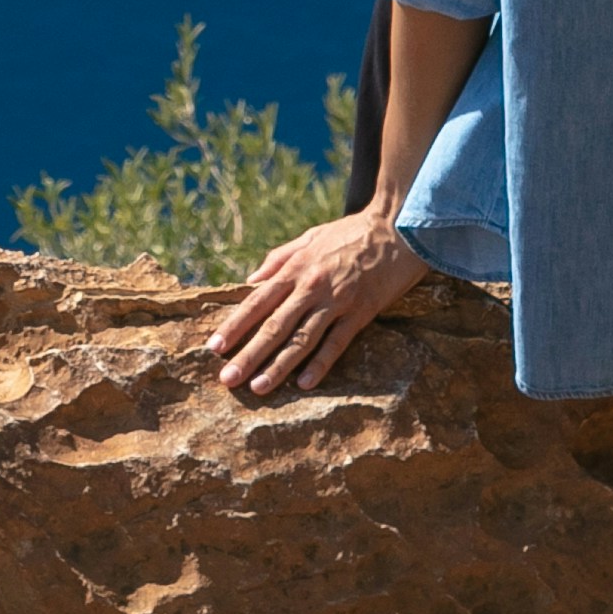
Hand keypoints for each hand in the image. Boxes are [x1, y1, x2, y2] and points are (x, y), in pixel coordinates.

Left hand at [206, 208, 430, 395]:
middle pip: (274, 326)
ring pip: (301, 339)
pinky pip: (337, 342)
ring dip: (278, 366)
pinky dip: (320, 363)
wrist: (398, 226)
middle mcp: (312, 286)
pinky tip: (305, 383)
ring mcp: (337, 300)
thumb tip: (250, 280)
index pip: (257, 301)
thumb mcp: (310, 236)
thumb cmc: (351, 232)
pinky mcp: (362, 311)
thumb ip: (279, 258)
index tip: (214, 347)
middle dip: (248, 354)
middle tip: (227, 379)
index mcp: (296, 268)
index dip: (235, 325)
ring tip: (258, 387)